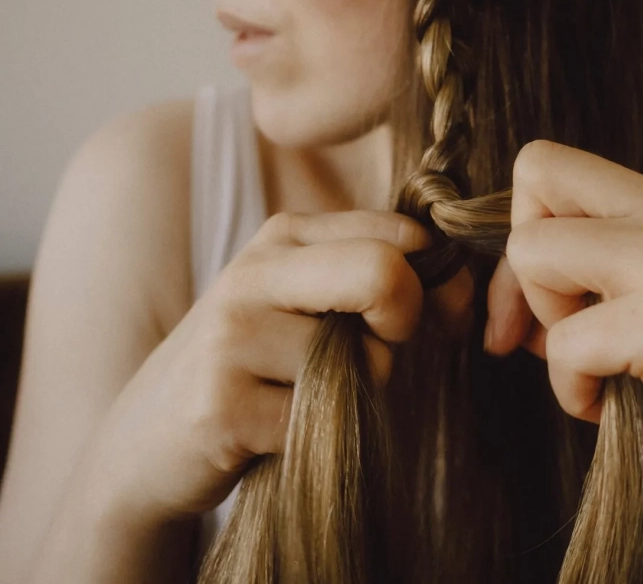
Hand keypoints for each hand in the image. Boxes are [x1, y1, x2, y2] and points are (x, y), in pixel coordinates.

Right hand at [87, 210, 471, 523]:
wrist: (148, 437)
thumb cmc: (255, 362)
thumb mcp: (311, 302)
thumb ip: (385, 280)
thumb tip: (466, 285)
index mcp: (287, 233)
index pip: (401, 234)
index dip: (430, 283)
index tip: (408, 318)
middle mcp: (258, 270)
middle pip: (384, 275)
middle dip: (404, 325)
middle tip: (372, 354)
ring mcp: (234, 335)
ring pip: (364, 364)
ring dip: (354, 396)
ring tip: (298, 396)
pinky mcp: (223, 405)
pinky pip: (325, 422)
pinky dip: (317, 436)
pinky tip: (271, 428)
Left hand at [486, 139, 642, 567]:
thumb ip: (618, 280)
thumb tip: (519, 300)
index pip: (559, 170)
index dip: (529, 233)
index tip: (544, 309)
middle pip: (538, 169)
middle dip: (520, 257)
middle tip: (548, 329)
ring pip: (533, 248)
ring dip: (545, 324)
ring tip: (595, 370)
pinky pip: (564, 342)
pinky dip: (569, 388)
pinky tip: (608, 410)